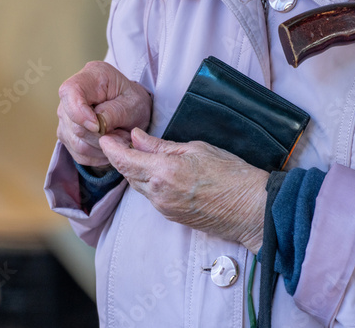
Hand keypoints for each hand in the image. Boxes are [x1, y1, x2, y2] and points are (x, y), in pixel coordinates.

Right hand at [57, 61, 151, 166]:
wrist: (132, 110)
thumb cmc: (133, 102)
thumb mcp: (134, 104)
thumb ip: (115, 112)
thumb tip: (96, 125)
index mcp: (90, 77)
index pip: (70, 92)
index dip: (79, 113)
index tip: (98, 126)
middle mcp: (71, 95)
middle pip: (74, 124)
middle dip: (101, 135)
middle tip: (123, 133)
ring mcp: (65, 116)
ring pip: (76, 142)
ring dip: (101, 147)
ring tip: (118, 138)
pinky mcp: (66, 134)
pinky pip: (78, 153)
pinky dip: (97, 155)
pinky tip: (110, 145)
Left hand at [99, 128, 268, 253]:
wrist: (250, 209)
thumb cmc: (231, 174)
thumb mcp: (196, 149)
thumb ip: (161, 146)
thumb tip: (137, 137)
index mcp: (164, 172)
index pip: (125, 160)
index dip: (111, 148)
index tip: (104, 138)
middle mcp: (159, 193)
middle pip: (128, 174)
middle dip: (121, 158)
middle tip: (121, 141)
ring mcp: (164, 208)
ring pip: (138, 186)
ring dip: (135, 171)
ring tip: (139, 154)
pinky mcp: (171, 216)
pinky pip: (151, 197)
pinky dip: (148, 183)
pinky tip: (156, 173)